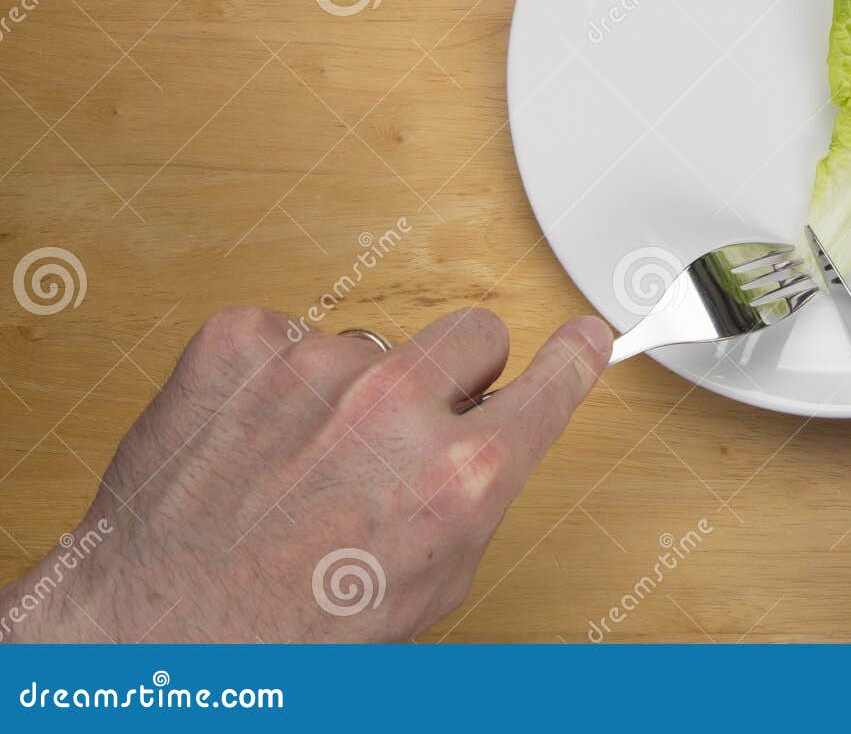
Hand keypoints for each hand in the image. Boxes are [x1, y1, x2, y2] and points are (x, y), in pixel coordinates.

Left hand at [0, 306, 609, 641]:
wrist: (151, 634)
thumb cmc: (282, 632)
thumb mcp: (427, 586)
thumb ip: (473, 500)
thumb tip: (490, 443)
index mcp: (460, 475)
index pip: (552, 382)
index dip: (574, 357)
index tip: (585, 336)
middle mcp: (397, 408)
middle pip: (473, 331)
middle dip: (453, 374)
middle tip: (410, 424)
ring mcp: (315, 365)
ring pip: (372, 343)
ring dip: (351, 389)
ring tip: (300, 459)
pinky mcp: (240, 343)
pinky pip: (288, 337)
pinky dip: (273, 380)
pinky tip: (251, 437)